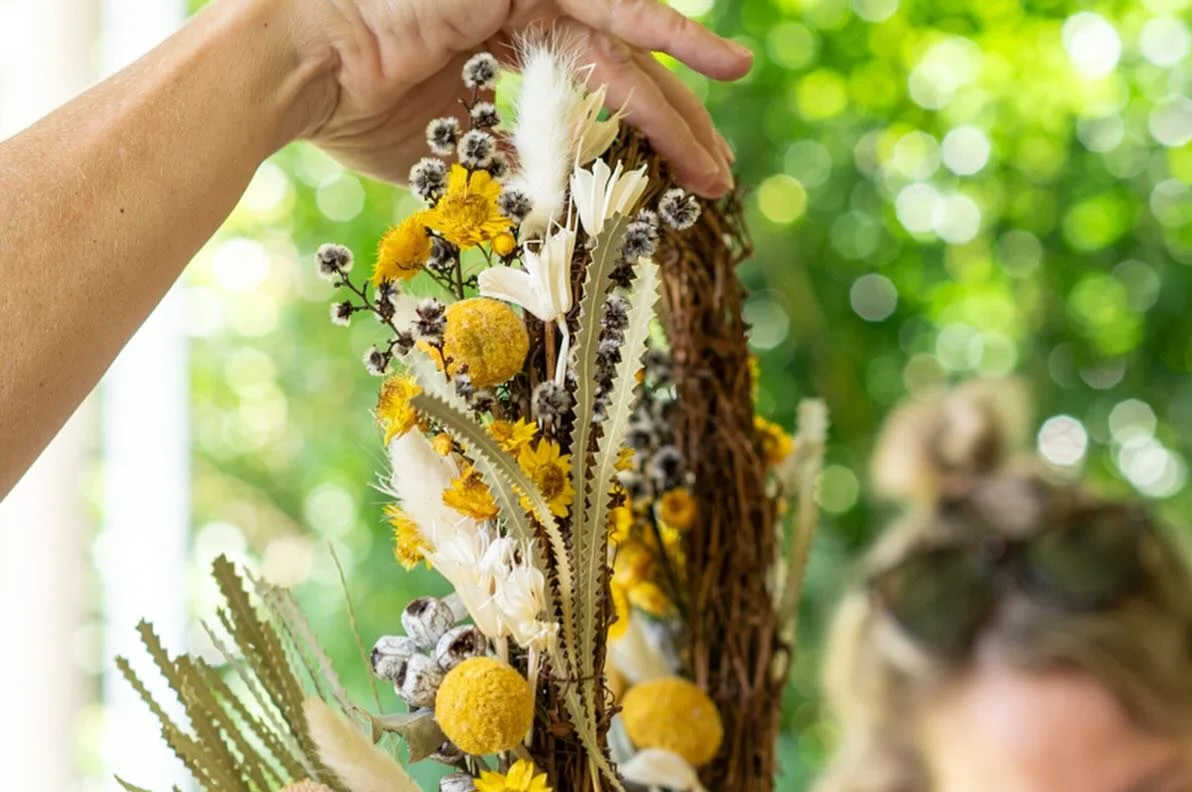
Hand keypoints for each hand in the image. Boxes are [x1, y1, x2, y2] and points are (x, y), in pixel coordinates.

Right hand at [280, 0, 749, 194]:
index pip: (591, 88)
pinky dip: (661, 37)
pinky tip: (719, 66)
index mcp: (504, 38)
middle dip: (675, 131)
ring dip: (682, 104)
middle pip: (621, 71)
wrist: (295, 68)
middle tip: (717, 183)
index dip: (637, 137)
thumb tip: (541, 199)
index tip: (676, 186)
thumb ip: (502, 157)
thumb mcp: (447, 149)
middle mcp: (522, 5)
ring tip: (724, 157)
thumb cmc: (350, 107)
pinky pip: (604, 15)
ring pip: (624, 48)